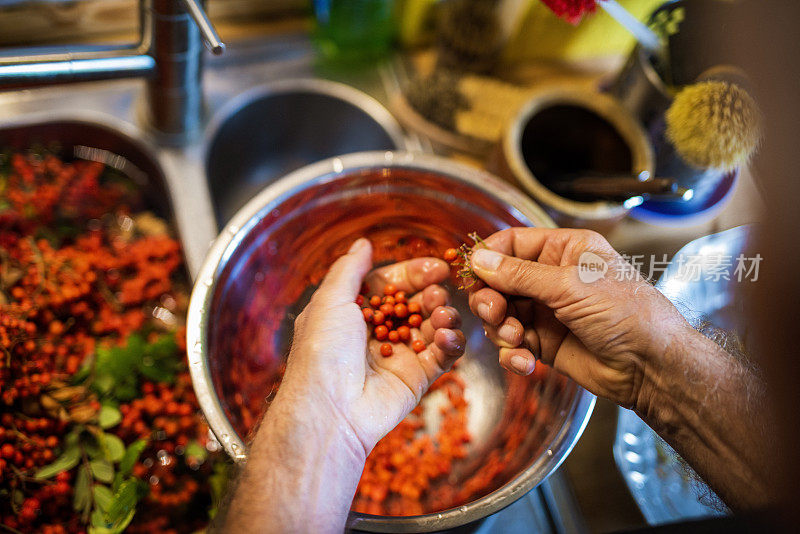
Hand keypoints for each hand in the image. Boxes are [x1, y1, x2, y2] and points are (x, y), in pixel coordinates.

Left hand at [277, 238, 465, 454]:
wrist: (329, 408)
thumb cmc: (322, 351)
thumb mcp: (330, 300)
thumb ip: (350, 270)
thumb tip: (363, 243)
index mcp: (355, 311)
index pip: (391, 283)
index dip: (414, 274)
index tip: (437, 267)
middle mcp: (378, 331)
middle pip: (415, 302)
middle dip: (431, 293)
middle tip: (441, 289)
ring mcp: (400, 354)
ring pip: (432, 326)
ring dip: (444, 315)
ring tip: (443, 314)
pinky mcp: (417, 377)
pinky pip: (442, 355)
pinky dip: (450, 342)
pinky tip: (447, 335)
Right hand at [467, 228, 689, 408]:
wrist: (651, 366)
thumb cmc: (625, 313)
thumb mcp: (569, 285)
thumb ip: (519, 274)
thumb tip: (478, 260)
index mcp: (564, 250)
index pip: (512, 244)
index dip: (488, 257)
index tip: (471, 272)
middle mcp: (552, 278)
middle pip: (498, 281)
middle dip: (491, 298)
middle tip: (494, 312)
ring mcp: (546, 311)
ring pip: (500, 313)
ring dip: (500, 327)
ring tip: (515, 338)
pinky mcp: (544, 343)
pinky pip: (512, 343)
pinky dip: (511, 352)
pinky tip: (523, 361)